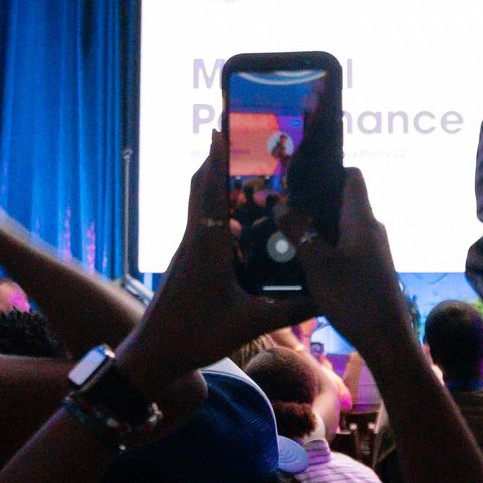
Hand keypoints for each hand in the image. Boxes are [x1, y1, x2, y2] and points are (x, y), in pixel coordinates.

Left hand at [122, 130, 296, 393]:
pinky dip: (220, 217)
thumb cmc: (196, 336)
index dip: (217, 158)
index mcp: (208, 246)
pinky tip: (242, 230)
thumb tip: (328, 295)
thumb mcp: (251, 323)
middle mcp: (194, 241)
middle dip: (219, 163)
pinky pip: (203, 228)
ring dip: (220, 190)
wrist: (154, 355)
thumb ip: (292, 309)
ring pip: (201, 208)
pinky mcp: (186, 265)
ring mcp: (187, 252)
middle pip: (201, 189)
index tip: (222, 128)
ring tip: (251, 182)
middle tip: (242, 145)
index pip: (211, 190)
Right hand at [299, 171, 416, 360]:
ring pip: (343, 226)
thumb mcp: (317, 264)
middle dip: (316, 201)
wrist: (386, 339)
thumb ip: (299, 232)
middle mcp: (371, 228)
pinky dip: (327, 244)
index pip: (352, 177)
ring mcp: (373, 249)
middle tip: (283, 206)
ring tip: (288, 231)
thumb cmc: (353, 297)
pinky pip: (347, 245)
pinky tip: (306, 258)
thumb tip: (281, 206)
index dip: (329, 170)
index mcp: (362, 219)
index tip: (301, 176)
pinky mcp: (371, 268)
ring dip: (319, 226)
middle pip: (345, 201)